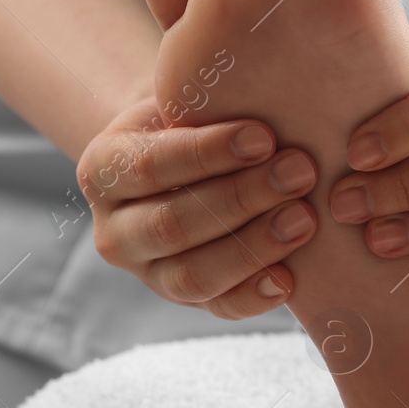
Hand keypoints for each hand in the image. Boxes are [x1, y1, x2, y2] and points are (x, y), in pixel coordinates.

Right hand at [78, 98, 318, 317]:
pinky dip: (254, 296)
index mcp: (104, 170)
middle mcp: (114, 230)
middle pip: (172, 224)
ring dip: (253, 248)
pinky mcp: (185, 300)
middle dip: (241, 199)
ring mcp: (147, 272)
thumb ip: (208, 102)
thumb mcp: (186, 99)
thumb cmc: (195, 119)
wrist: (187, 159)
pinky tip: (289, 277)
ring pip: (192, 275)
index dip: (208, 154)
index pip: (150, 165)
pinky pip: (218, 308)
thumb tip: (259, 101)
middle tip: (300, 173)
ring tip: (304, 218)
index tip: (264, 137)